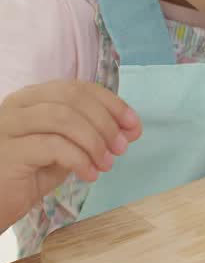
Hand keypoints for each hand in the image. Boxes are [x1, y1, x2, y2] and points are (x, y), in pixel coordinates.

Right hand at [0, 80, 141, 232]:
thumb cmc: (31, 173)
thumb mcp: (68, 146)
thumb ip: (94, 133)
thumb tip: (131, 128)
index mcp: (33, 97)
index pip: (79, 87)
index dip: (112, 104)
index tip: (134, 126)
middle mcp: (18, 105)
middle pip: (73, 98)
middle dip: (106, 122)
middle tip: (121, 148)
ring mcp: (8, 126)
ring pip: (63, 118)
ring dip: (94, 141)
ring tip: (107, 163)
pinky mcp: (8, 152)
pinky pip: (53, 146)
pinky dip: (80, 159)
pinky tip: (89, 175)